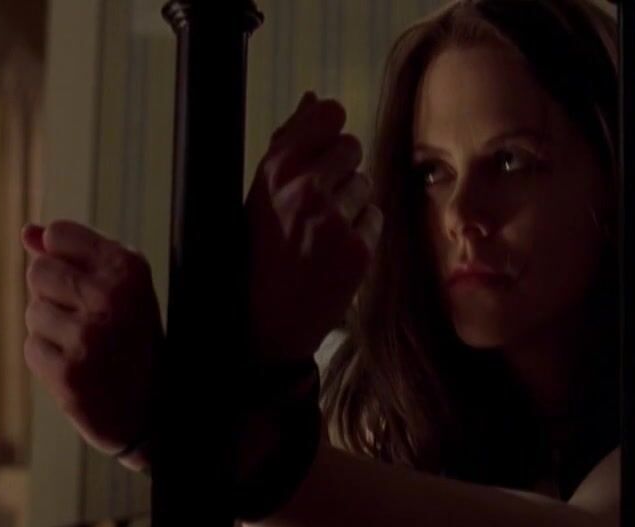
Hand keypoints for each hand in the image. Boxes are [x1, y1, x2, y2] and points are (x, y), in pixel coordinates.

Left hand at [22, 221, 162, 469]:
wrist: (155, 411)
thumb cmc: (135, 341)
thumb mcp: (122, 289)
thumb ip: (76, 256)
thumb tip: (28, 231)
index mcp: (129, 269)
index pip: (59, 234)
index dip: (64, 257)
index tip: (87, 281)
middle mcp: (110, 297)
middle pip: (39, 271)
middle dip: (54, 294)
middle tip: (89, 320)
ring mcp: (87, 336)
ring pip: (33, 311)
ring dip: (53, 330)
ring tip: (87, 347)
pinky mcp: (68, 372)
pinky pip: (32, 347)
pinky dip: (50, 359)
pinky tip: (79, 368)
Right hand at [246, 91, 382, 363]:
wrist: (266, 321)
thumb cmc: (260, 252)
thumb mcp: (260, 193)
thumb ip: (289, 142)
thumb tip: (314, 98)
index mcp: (275, 171)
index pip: (327, 115)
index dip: (330, 129)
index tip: (324, 145)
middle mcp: (304, 189)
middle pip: (352, 147)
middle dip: (342, 169)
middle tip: (319, 201)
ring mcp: (333, 219)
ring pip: (365, 183)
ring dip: (351, 202)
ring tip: (323, 230)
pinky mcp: (358, 248)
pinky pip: (375, 217)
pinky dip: (361, 231)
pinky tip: (336, 249)